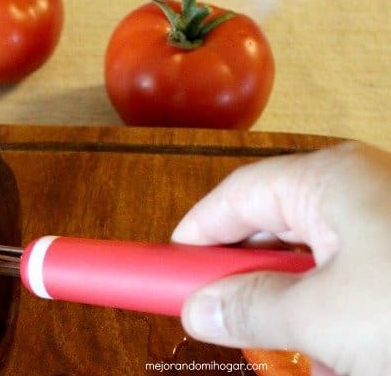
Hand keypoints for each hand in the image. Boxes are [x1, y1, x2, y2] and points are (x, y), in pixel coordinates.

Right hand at [172, 141, 390, 375]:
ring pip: (308, 260)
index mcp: (331, 179)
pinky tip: (333, 354)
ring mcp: (381, 223)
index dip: (198, 233)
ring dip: (289, 306)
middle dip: (244, 276)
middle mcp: (355, 191)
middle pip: (271, 227)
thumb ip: (252, 308)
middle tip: (214, 310)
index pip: (238, 196)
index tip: (166, 267)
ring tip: (283, 342)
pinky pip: (345, 280)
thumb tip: (198, 310)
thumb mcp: (324, 315)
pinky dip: (328, 315)